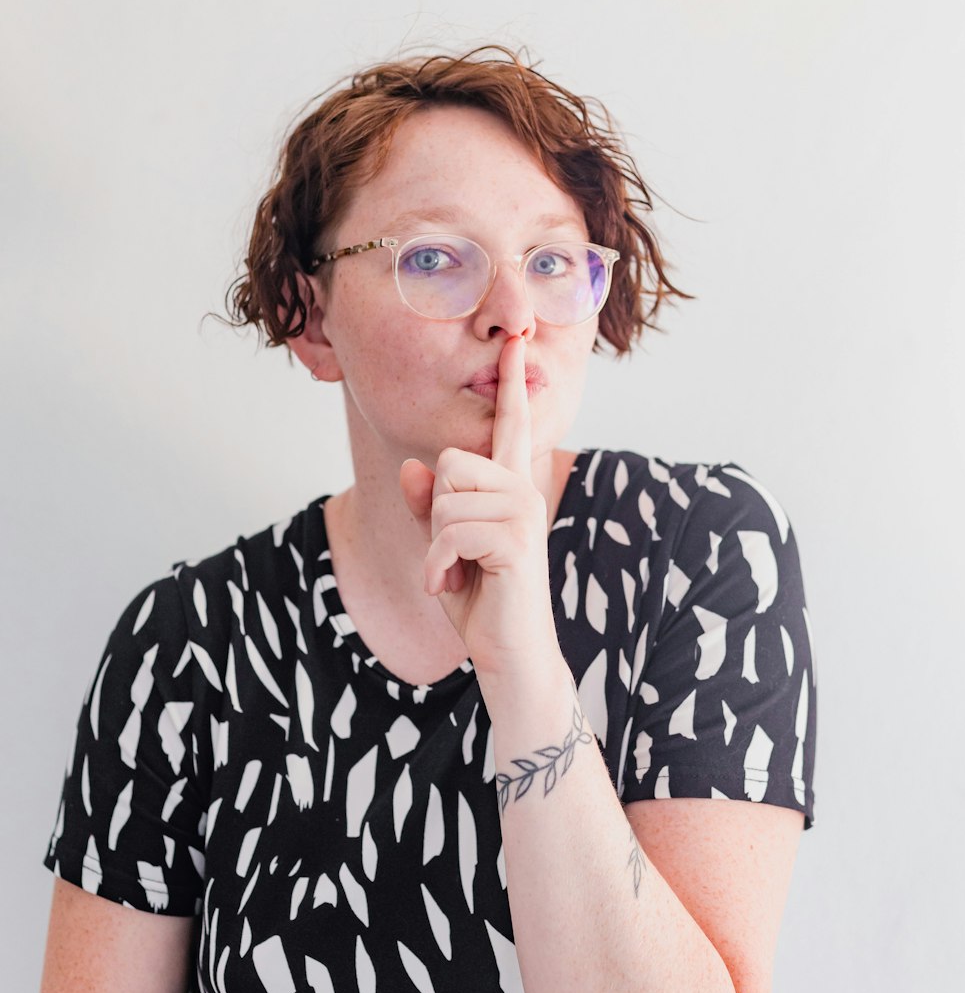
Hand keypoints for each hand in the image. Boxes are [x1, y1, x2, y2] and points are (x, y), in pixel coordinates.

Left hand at [397, 335, 561, 684]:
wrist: (508, 655)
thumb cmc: (481, 601)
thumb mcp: (442, 547)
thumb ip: (428, 506)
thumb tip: (413, 467)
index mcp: (509, 486)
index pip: (511, 423)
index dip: (511, 380)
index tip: (517, 336)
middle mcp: (522, 490)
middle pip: (451, 460)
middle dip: (435, 510)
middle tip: (453, 554)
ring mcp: (523, 513)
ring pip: (446, 495)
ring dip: (436, 544)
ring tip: (456, 572)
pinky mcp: (516, 541)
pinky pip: (450, 529)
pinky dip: (436, 564)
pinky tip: (449, 585)